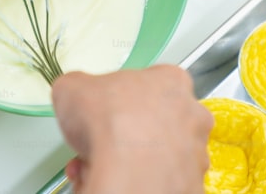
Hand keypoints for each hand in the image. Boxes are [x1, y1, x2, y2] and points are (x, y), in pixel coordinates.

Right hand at [52, 66, 212, 193]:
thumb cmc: (110, 122)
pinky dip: (133, 182)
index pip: (148, 83)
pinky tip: (107, 181)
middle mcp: (191, 116)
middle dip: (122, 133)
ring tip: (97, 165)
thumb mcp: (72, 87)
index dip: (118, 98)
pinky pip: (157, 181)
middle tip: (97, 142)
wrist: (128, 173)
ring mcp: (193, 152)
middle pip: (153, 121)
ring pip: (155, 155)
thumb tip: (72, 91)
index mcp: (171, 82)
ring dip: (125, 159)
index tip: (102, 110)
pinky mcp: (189, 184)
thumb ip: (77, 86)